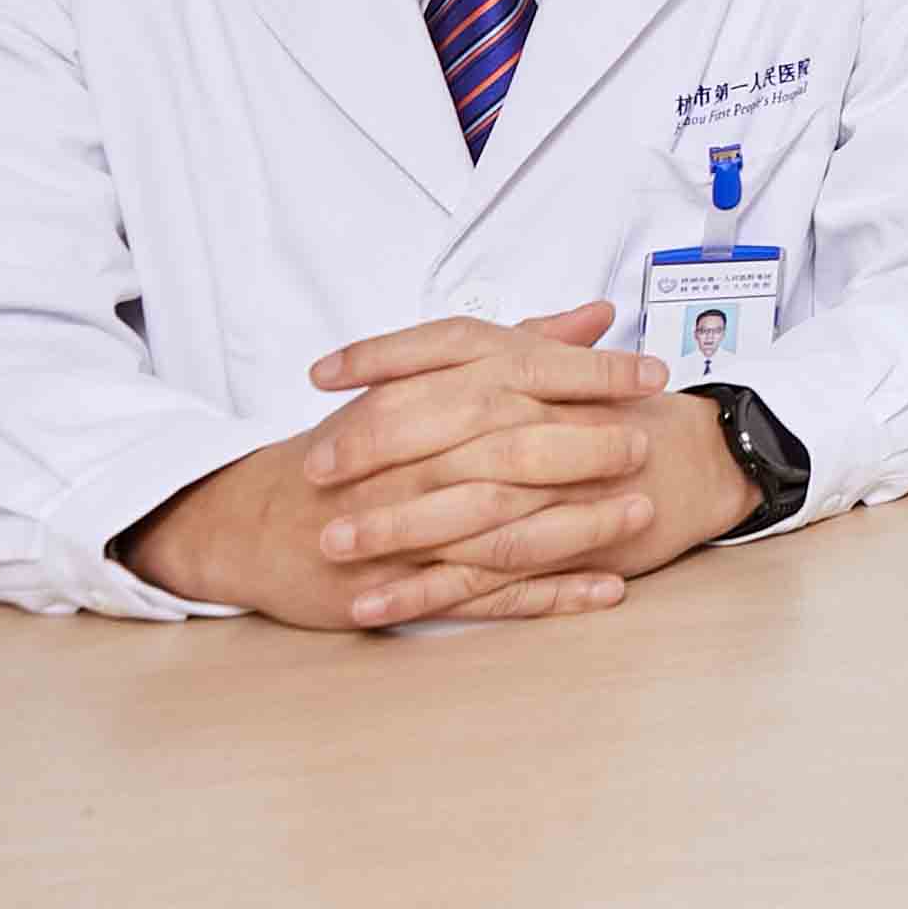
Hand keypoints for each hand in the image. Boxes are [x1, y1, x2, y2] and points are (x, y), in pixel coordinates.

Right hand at [118, 303, 715, 629]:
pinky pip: (489, 592)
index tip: (646, 374)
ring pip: (504, 523)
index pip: (514, 374)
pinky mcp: (406, 584)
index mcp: (424, 400)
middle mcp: (416, 459)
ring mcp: (408, 526)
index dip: (585, 374)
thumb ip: (519, 346)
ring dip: (578, 521)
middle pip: (509, 446)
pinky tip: (605, 589)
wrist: (261, 518)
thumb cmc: (355, 447)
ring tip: (638, 514)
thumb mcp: (425, 382)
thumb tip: (597, 314)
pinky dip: (551, 594)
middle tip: (643, 443)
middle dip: (583, 445)